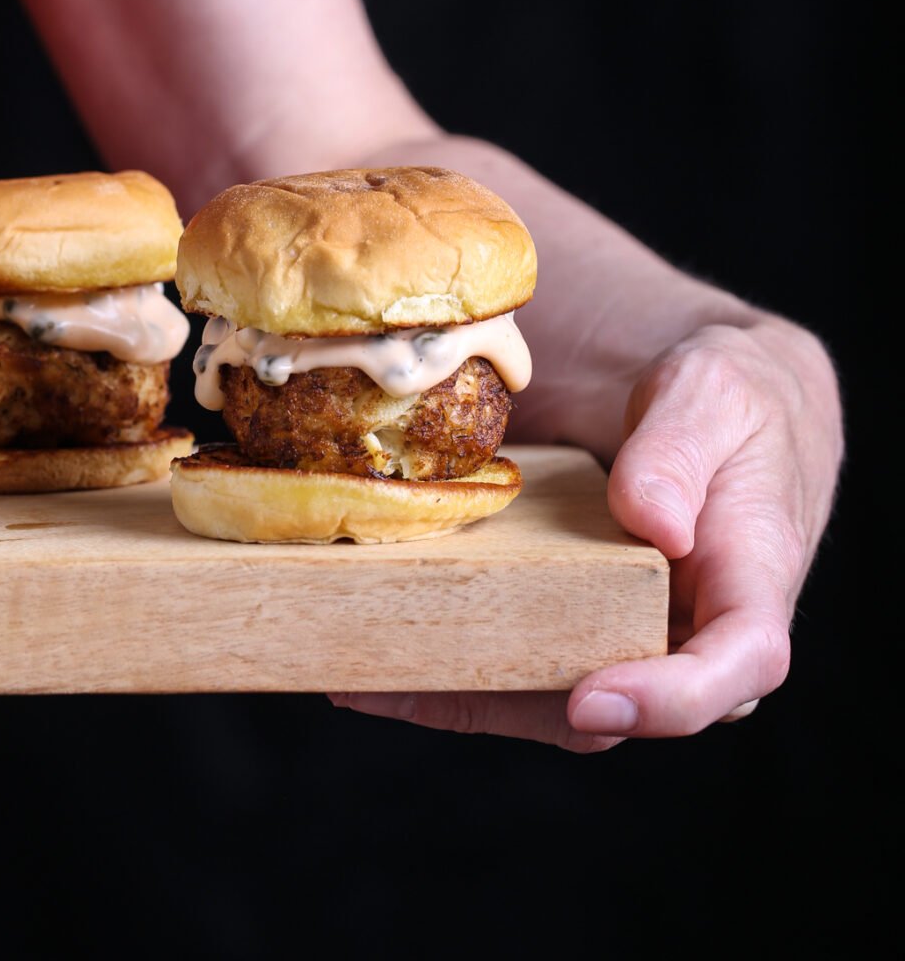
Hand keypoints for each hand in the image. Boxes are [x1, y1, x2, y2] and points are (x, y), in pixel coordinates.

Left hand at [332, 317, 840, 747]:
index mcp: (748, 587)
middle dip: (512, 705)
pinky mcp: (567, 623)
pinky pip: (510, 663)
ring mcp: (622, 638)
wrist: (712, 408)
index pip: (733, 667)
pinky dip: (441, 666)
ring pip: (546, 698)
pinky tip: (363, 659)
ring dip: (455, 694)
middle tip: (412, 680)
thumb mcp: (714, 397)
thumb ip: (681, 452)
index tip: (591, 699)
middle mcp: (685, 636)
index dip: (667, 700)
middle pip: (613, 709)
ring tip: (358, 675)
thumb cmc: (731, 399)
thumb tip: (649, 522)